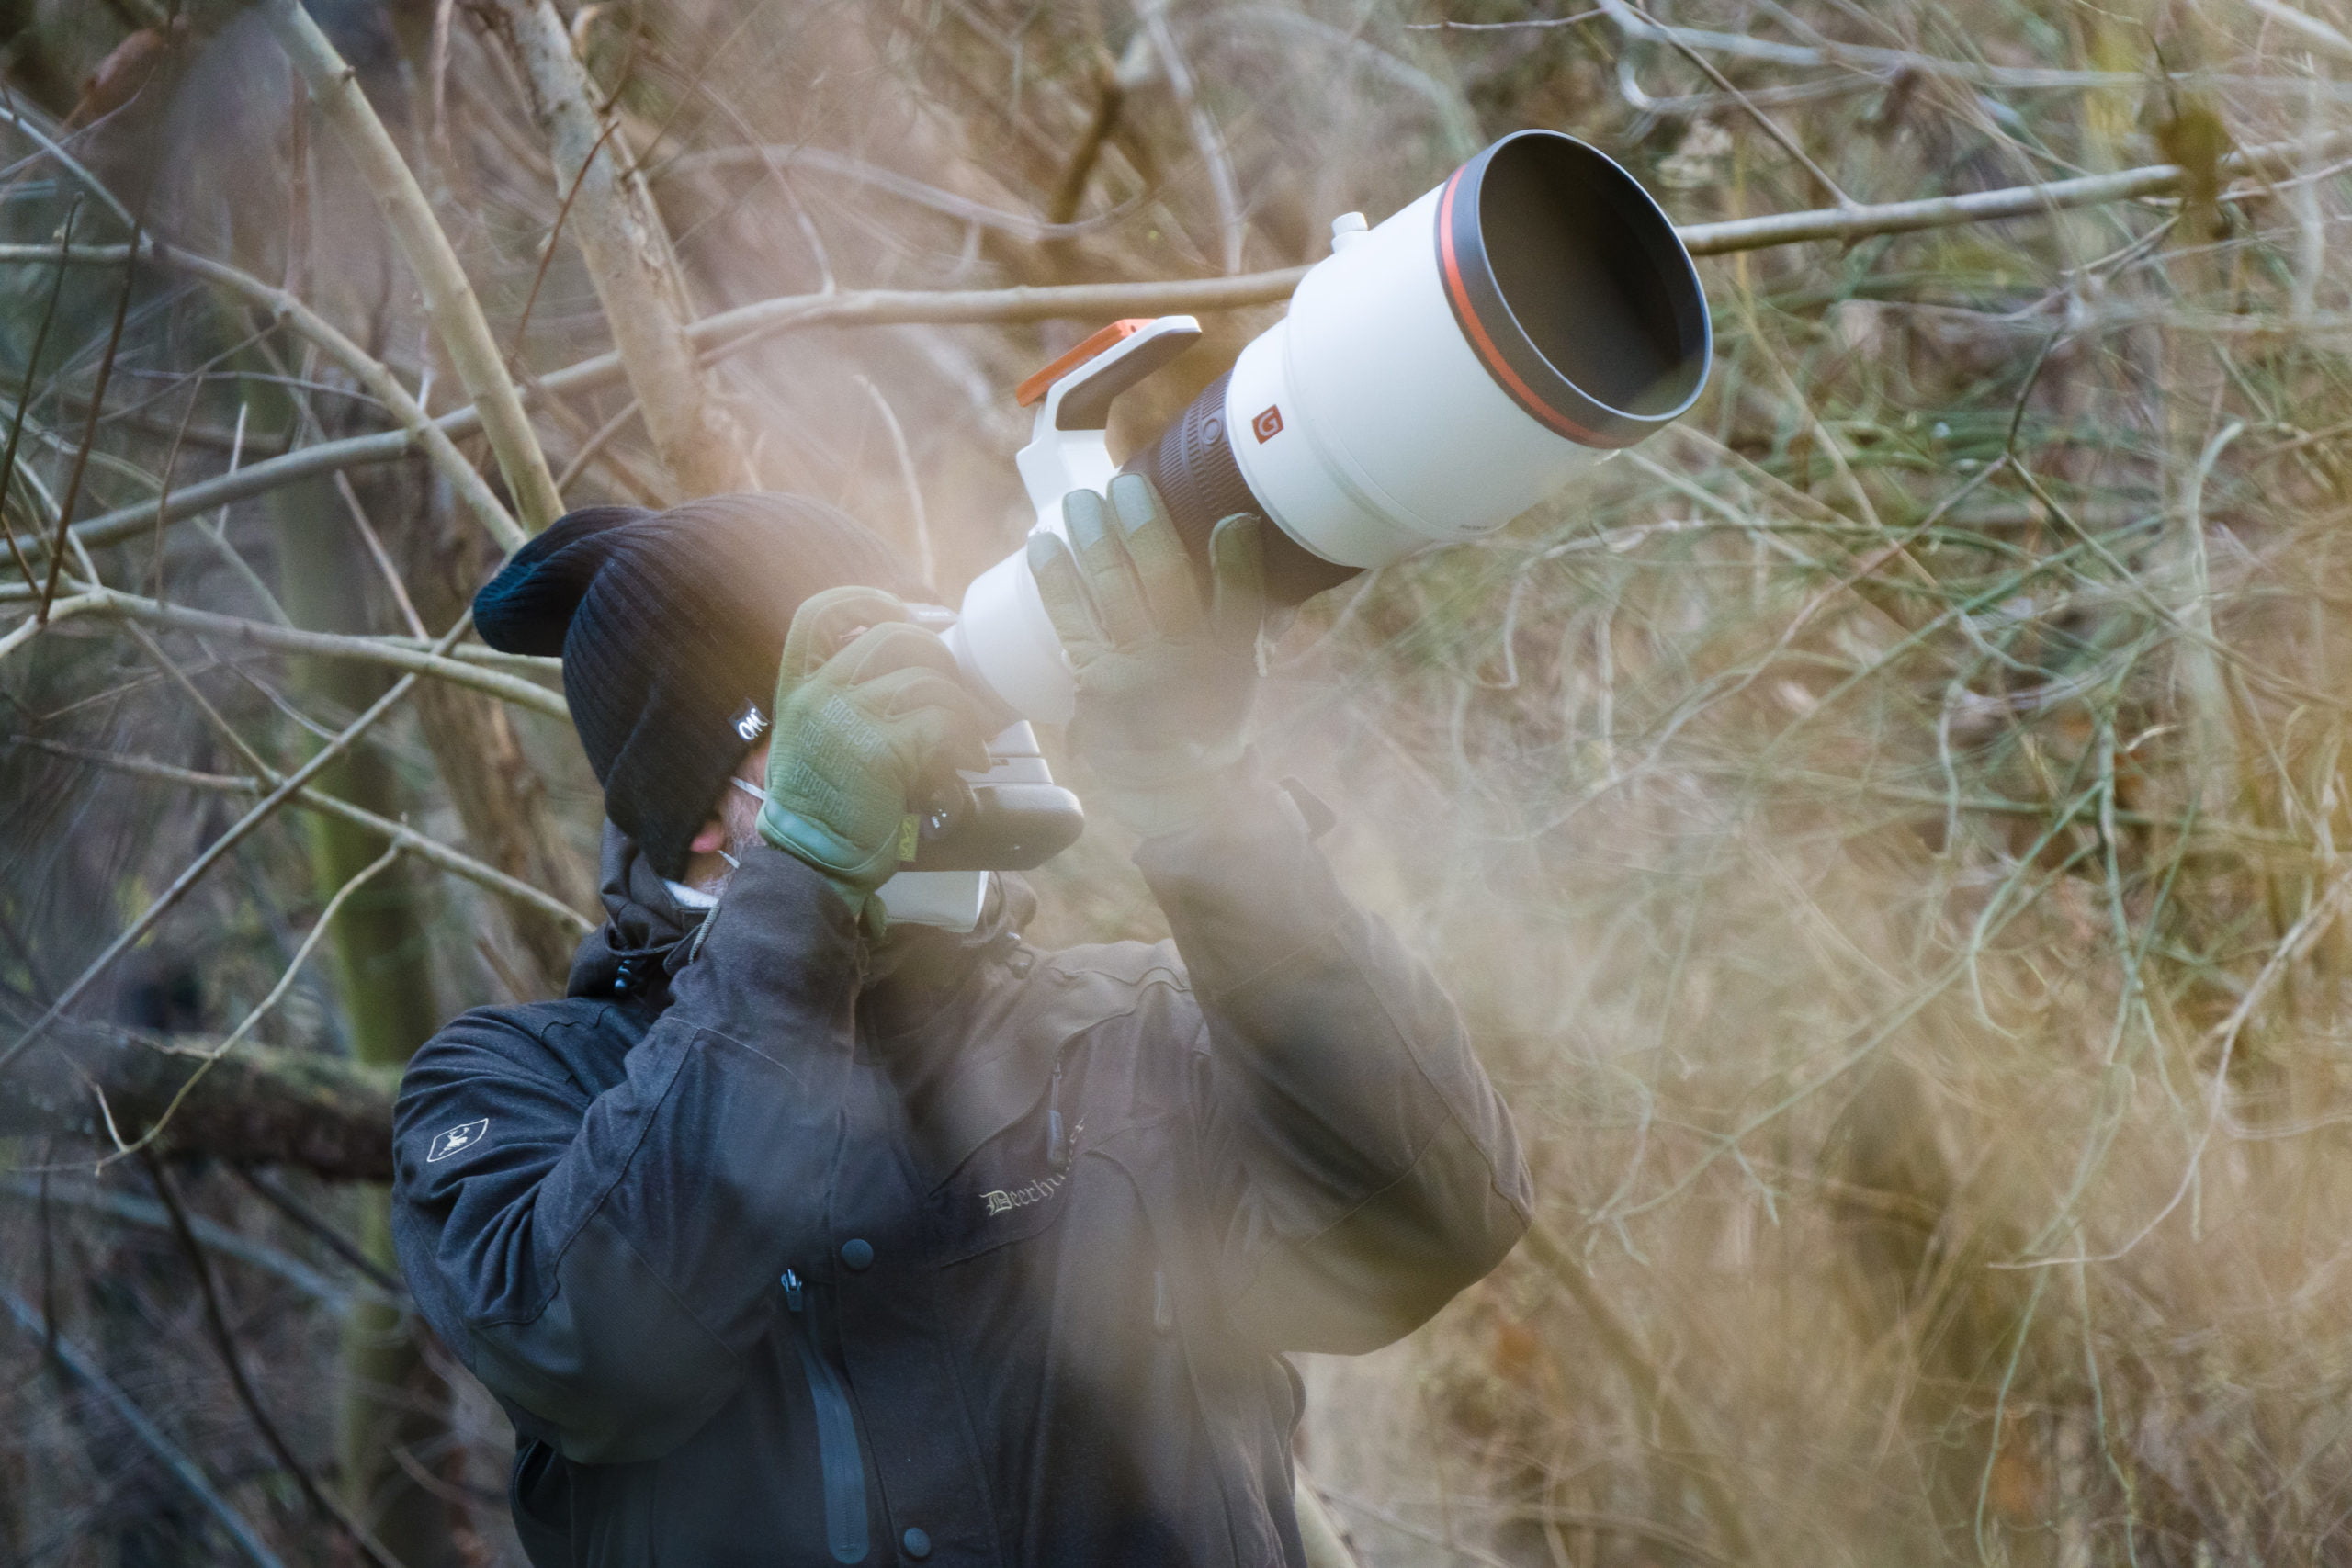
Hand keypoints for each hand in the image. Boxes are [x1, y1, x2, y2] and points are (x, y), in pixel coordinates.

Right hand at [757, 586, 989, 915]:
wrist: (812, 863)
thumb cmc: (825, 808)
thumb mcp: (816, 739)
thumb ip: (844, 700)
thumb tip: (915, 667)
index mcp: (797, 686)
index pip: (821, 613)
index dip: (868, 600)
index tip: (904, 613)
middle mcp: (817, 694)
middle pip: (893, 636)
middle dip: (939, 657)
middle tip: (957, 693)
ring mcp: (846, 719)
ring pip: (928, 681)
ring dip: (962, 710)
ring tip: (969, 743)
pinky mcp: (880, 751)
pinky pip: (942, 723)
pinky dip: (965, 742)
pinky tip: (968, 764)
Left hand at [1026, 473, 1265, 836]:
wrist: (1178, 789)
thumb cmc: (1212, 716)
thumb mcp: (1241, 661)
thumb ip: (1239, 593)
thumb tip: (1235, 523)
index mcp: (1219, 651)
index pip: (1212, 586)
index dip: (1189, 540)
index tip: (1175, 500)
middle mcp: (1173, 658)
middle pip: (1149, 576)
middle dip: (1128, 524)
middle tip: (1115, 484)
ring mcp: (1128, 670)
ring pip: (1105, 591)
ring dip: (1086, 540)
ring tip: (1074, 505)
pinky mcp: (1091, 684)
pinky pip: (1068, 621)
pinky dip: (1054, 580)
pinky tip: (1040, 547)